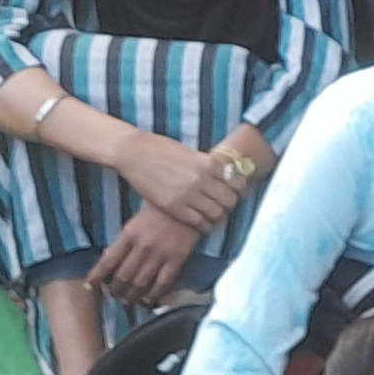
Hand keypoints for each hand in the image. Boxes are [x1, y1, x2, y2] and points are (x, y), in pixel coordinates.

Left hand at [90, 201, 202, 304]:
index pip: (108, 261)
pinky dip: (153, 295)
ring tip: (128, 300)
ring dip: (131, 296)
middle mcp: (142, 247)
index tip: (90, 286)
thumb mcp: (135, 221)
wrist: (189, 202)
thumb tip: (110, 259)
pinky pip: (162, 284)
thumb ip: (124, 241)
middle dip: (115, 290)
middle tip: (113, 295)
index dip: (96, 277)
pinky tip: (148, 300)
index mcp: (129, 234)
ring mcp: (160, 255)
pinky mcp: (177, 260)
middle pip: (123, 277)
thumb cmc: (159, 209)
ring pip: (140, 284)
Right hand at [118, 134, 239, 228]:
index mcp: (209, 163)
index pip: (237, 184)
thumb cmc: (162, 149)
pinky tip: (200, 224)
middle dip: (229, 206)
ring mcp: (188, 194)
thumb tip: (223, 176)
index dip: (239, 192)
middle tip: (223, 208)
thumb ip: (207, 166)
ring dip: (217, 218)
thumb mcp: (191, 153)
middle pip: (229, 201)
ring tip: (212, 218)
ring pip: (216, 214)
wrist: (134, 152)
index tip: (235, 195)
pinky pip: (197, 222)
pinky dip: (203, 225)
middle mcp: (202, 179)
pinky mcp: (173, 206)